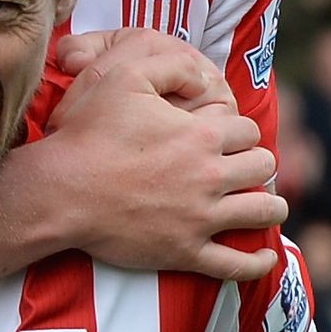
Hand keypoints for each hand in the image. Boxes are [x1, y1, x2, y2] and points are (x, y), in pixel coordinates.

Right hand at [45, 30, 282, 281]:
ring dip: (269, 205)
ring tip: (263, 203)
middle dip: (255, 162)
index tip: (223, 135)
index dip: (237, 129)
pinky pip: (237, 265)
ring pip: (264, 212)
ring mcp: (200, 218)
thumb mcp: (124, 77)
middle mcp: (210, 177)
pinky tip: (265, 256)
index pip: (247, 130)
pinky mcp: (185, 252)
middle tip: (240, 165)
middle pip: (263, 167)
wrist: (61, 191)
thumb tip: (206, 77)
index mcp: (202, 136)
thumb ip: (171, 66)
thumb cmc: (89, 133)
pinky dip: (258, 262)